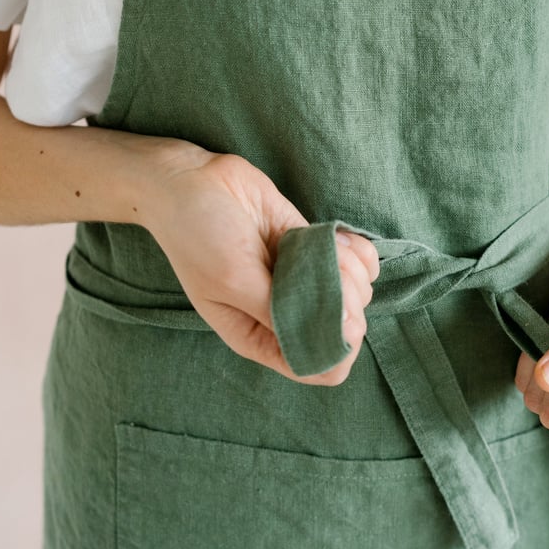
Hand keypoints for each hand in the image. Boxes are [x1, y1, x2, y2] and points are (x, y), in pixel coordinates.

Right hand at [142, 145, 379, 385]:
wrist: (191, 182)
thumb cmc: (198, 236)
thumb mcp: (232, 281)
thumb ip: (283, 311)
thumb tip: (338, 333)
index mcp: (260, 335)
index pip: (319, 367)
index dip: (339, 346)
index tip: (336, 313)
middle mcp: (286, 312)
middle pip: (345, 328)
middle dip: (348, 299)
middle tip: (326, 270)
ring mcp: (303, 278)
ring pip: (356, 292)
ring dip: (353, 269)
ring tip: (323, 247)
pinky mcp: (313, 246)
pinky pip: (356, 260)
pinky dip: (357, 250)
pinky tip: (337, 237)